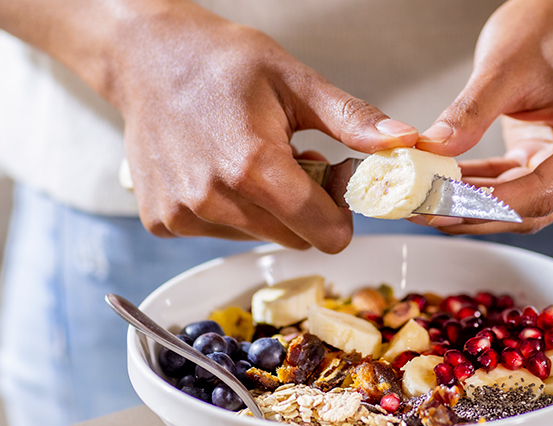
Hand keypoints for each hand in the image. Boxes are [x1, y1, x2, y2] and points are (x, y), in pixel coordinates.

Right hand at [0, 0, 418, 252]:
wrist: (145, 56)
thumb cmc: (219, 61)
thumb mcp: (295, 81)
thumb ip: (352, 120)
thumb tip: (403, 143)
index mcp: (253, 167)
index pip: (325, 233)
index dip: (341, 212)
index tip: (334, 178)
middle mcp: (214, 199)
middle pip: (296, 239)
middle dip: (307, 209)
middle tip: (295, 161)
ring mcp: (184, 214)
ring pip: (260, 237)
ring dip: (269, 210)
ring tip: (252, 160)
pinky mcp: (164, 221)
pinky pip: (222, 233)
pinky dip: (232, 210)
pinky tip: (219, 170)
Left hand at [414, 0, 552, 234]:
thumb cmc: (547, 26)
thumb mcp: (503, 66)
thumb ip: (469, 113)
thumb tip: (432, 151)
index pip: (542, 193)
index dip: (485, 205)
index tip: (439, 205)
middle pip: (533, 210)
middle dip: (473, 212)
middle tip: (421, 209)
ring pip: (522, 208)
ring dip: (471, 206)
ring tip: (423, 200)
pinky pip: (515, 190)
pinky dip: (479, 190)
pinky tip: (442, 186)